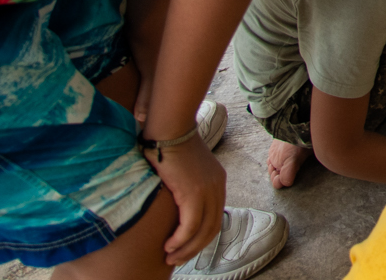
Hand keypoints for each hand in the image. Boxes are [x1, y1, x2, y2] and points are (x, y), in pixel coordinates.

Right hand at [149, 133, 224, 266]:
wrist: (169, 128)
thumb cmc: (170, 143)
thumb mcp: (185, 168)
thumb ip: (186, 184)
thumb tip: (175, 200)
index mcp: (217, 181)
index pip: (215, 216)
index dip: (201, 235)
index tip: (185, 246)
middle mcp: (217, 187)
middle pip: (212, 227)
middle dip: (194, 247)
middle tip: (177, 258)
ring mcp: (208, 190)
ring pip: (202, 231)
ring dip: (186, 248)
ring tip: (170, 256)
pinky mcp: (193, 192)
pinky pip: (190, 226)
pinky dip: (180, 240)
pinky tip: (169, 245)